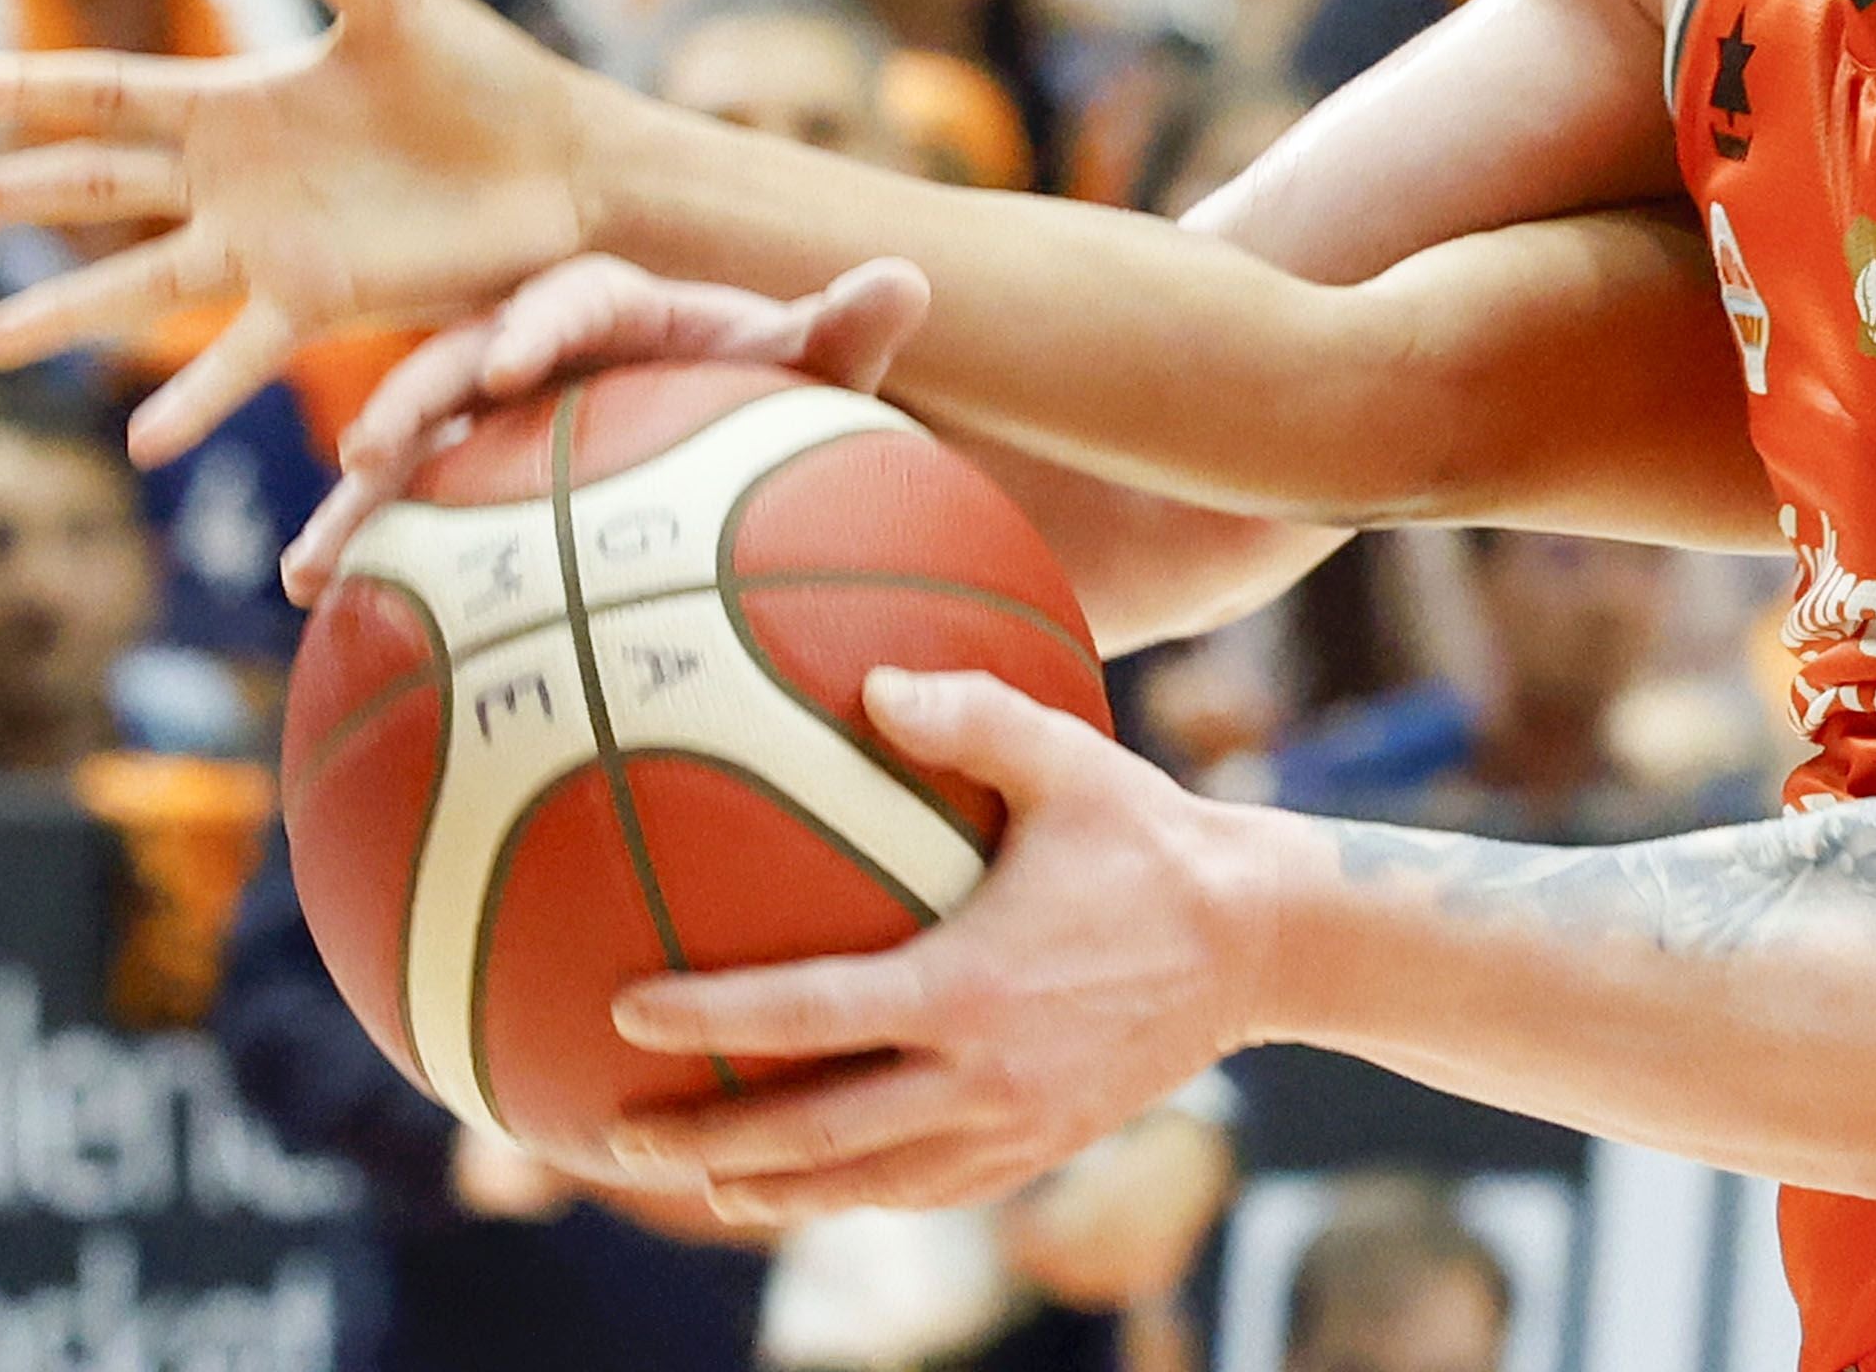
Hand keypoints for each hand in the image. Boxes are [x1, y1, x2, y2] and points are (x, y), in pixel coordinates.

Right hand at [0, 0, 599, 460]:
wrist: (561, 161)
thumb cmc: (482, 74)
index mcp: (239, 99)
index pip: (109, 93)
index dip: (29, 89)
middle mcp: (233, 178)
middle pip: (94, 186)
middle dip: (5, 197)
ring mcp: (266, 245)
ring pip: (141, 282)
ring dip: (67, 312)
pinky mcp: (317, 300)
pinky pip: (240, 356)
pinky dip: (192, 398)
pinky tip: (140, 441)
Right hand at [282, 253, 933, 604]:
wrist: (727, 439)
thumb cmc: (767, 394)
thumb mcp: (812, 366)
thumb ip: (844, 328)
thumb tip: (907, 279)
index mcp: (612, 304)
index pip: (569, 299)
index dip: (536, 325)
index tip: (512, 367)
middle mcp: (532, 346)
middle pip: (454, 362)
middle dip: (408, 403)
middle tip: (367, 456)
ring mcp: (487, 417)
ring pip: (405, 444)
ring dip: (356, 500)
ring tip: (311, 565)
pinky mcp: (465, 477)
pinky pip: (403, 511)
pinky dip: (360, 549)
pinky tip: (311, 604)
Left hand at [592, 671, 1261, 1222]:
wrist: (1262, 944)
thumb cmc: (1154, 837)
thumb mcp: (1071, 760)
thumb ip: (971, 716)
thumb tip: (873, 684)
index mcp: (968, 987)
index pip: (810, 1015)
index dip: (713, 1017)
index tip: (624, 1012)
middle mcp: (980, 1077)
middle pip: (814, 1136)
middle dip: (706, 1145)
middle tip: (613, 1138)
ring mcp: (1009, 1129)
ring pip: (861, 1186)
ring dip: (767, 1190)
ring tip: (692, 1182)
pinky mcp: (1037, 1152)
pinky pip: (922, 1189)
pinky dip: (854, 1192)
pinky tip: (808, 1179)